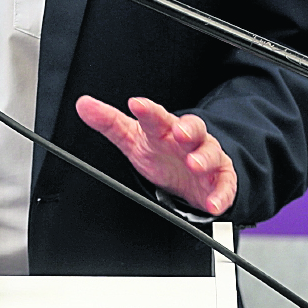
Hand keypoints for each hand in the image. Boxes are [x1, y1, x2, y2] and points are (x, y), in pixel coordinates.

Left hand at [75, 95, 237, 215]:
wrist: (188, 174)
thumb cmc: (159, 152)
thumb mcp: (132, 138)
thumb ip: (108, 123)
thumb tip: (83, 105)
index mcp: (164, 128)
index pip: (156, 116)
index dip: (147, 110)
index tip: (136, 104)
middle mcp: (188, 140)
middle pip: (192, 128)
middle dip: (188, 129)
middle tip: (179, 133)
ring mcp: (207, 157)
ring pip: (210, 153)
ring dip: (204, 158)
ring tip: (194, 164)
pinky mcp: (220, 179)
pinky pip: (225, 186)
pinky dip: (221, 195)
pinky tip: (214, 203)